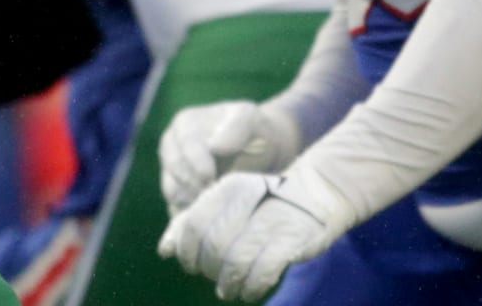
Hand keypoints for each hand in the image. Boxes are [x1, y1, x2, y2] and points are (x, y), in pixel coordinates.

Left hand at [158, 168, 348, 301]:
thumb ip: (193, 223)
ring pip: (236, 260)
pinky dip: (252, 287)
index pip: (192, 223)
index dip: (186, 251)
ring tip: (228, 290)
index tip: (190, 265)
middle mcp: (247, 199)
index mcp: (226, 189)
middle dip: (208, 269)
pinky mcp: (293, 240)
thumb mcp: (227, 205)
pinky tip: (249, 291)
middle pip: (213, 244)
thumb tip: (164, 250)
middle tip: (214, 279)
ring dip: (228, 283)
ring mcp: (271, 219)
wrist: (317, 194)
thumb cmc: (262, 206)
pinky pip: (263, 271)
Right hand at [159, 100, 299, 213]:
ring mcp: (173, 172)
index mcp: (185, 124)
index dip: (198, 165)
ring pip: (172, 192)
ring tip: (217, 208)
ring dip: (193, 202)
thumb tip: (214, 147)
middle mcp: (172, 147)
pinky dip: (190, 217)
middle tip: (219, 197)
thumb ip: (237, 127)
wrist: (265, 151)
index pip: (185, 148)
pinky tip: (210, 220)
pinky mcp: (180, 195)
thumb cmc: (257, 131)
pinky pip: (177, 209)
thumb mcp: (252, 119)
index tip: (213, 178)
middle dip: (195, 186)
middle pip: (174, 171)